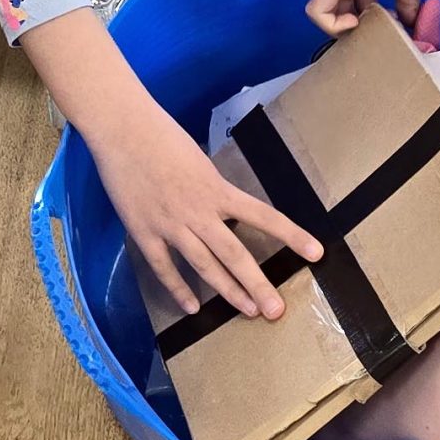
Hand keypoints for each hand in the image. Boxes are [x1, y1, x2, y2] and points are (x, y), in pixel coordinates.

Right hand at [90, 96, 324, 319]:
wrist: (123, 129)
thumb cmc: (162, 136)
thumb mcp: (200, 162)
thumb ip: (213, 190)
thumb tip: (224, 212)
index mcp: (218, 189)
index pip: (264, 216)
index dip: (292, 235)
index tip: (316, 252)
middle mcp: (199, 211)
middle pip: (234, 254)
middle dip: (257, 284)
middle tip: (275, 310)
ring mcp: (171, 225)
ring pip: (204, 265)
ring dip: (227, 291)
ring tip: (248, 310)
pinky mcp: (144, 232)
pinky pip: (164, 268)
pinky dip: (178, 289)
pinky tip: (192, 307)